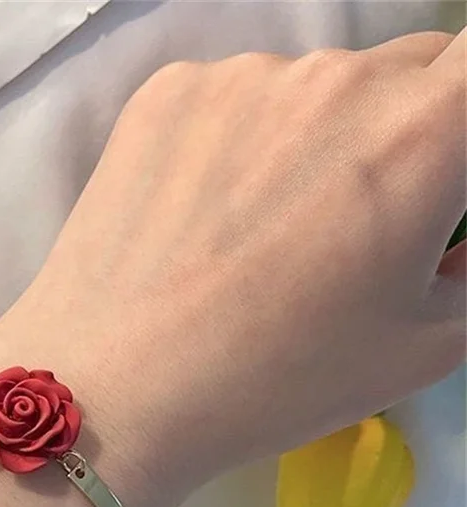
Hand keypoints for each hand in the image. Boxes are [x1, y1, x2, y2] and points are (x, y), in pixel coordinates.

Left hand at [0, 31, 465, 506]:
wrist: (112, 392)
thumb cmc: (273, 383)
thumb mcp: (423, 347)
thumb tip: (450, 239)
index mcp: (422, 132)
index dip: (465, 121)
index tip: (440, 178)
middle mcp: (336, 75)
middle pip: (404, 75)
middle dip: (402, 135)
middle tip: (350, 224)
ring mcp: (239, 77)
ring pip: (310, 89)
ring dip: (311, 139)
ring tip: (253, 233)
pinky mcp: (165, 94)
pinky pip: (230, 100)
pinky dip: (235, 142)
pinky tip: (195, 219)